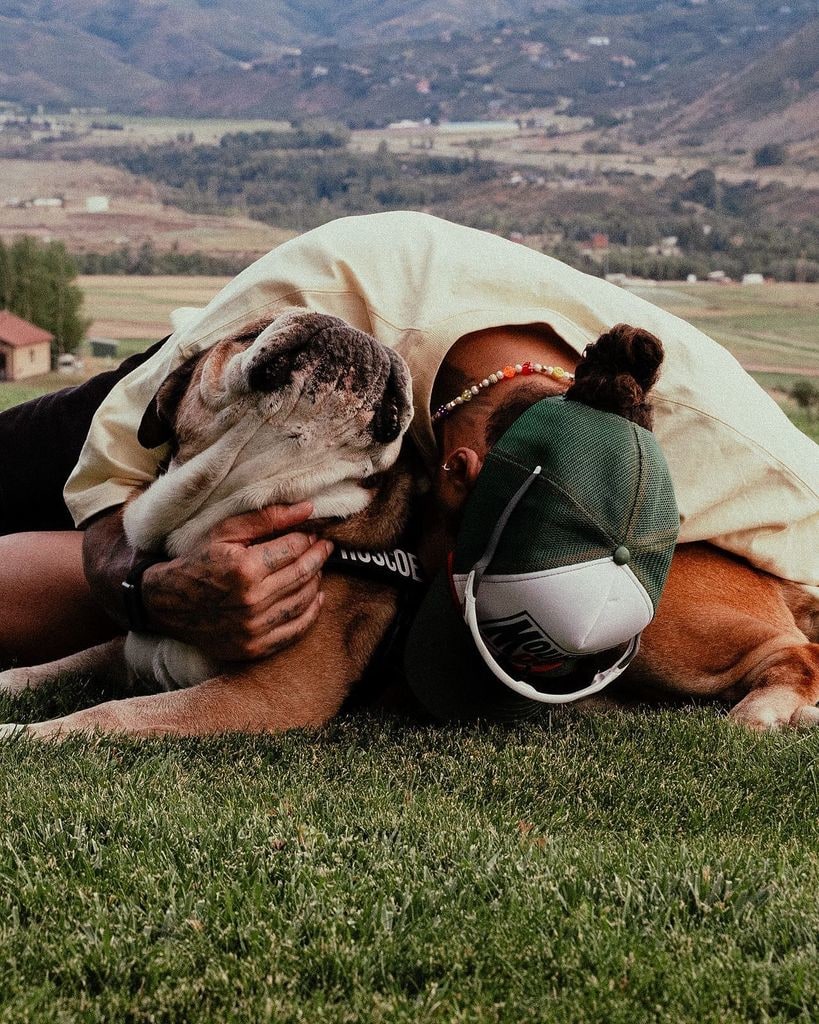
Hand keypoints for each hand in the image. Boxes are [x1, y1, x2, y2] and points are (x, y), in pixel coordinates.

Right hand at [140, 502, 332, 660]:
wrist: (168, 604)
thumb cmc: (198, 562)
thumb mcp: (225, 532)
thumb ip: (267, 518)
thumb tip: (308, 509)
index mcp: (245, 569)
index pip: (294, 549)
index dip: (308, 539)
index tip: (313, 535)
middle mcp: (252, 601)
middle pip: (303, 574)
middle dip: (318, 557)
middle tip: (325, 548)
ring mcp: (254, 628)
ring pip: (304, 601)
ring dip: (317, 582)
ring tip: (316, 568)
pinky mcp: (254, 648)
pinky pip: (296, 630)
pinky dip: (311, 612)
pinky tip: (316, 598)